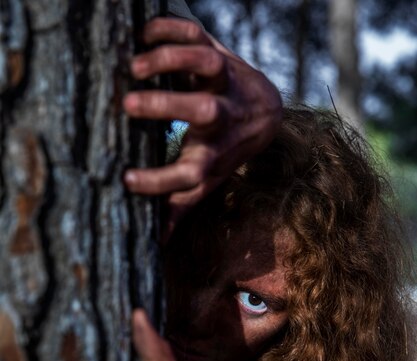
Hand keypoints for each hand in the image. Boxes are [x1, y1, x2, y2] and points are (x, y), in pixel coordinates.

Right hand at [123, 18, 282, 229]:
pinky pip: (199, 33)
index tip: (125, 180)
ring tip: (134, 65)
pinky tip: (143, 32)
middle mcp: (221, 118)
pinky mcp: (219, 52)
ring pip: (206, 64)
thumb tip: (158, 245)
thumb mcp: (207, 179)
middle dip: (166, 107)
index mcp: (212, 154)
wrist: (267, 112)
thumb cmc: (225, 149)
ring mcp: (223, 83)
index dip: (159, 180)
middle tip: (126, 105)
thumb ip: (182, 205)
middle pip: (202, 112)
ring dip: (170, 60)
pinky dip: (171, 27)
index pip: (188, 173)